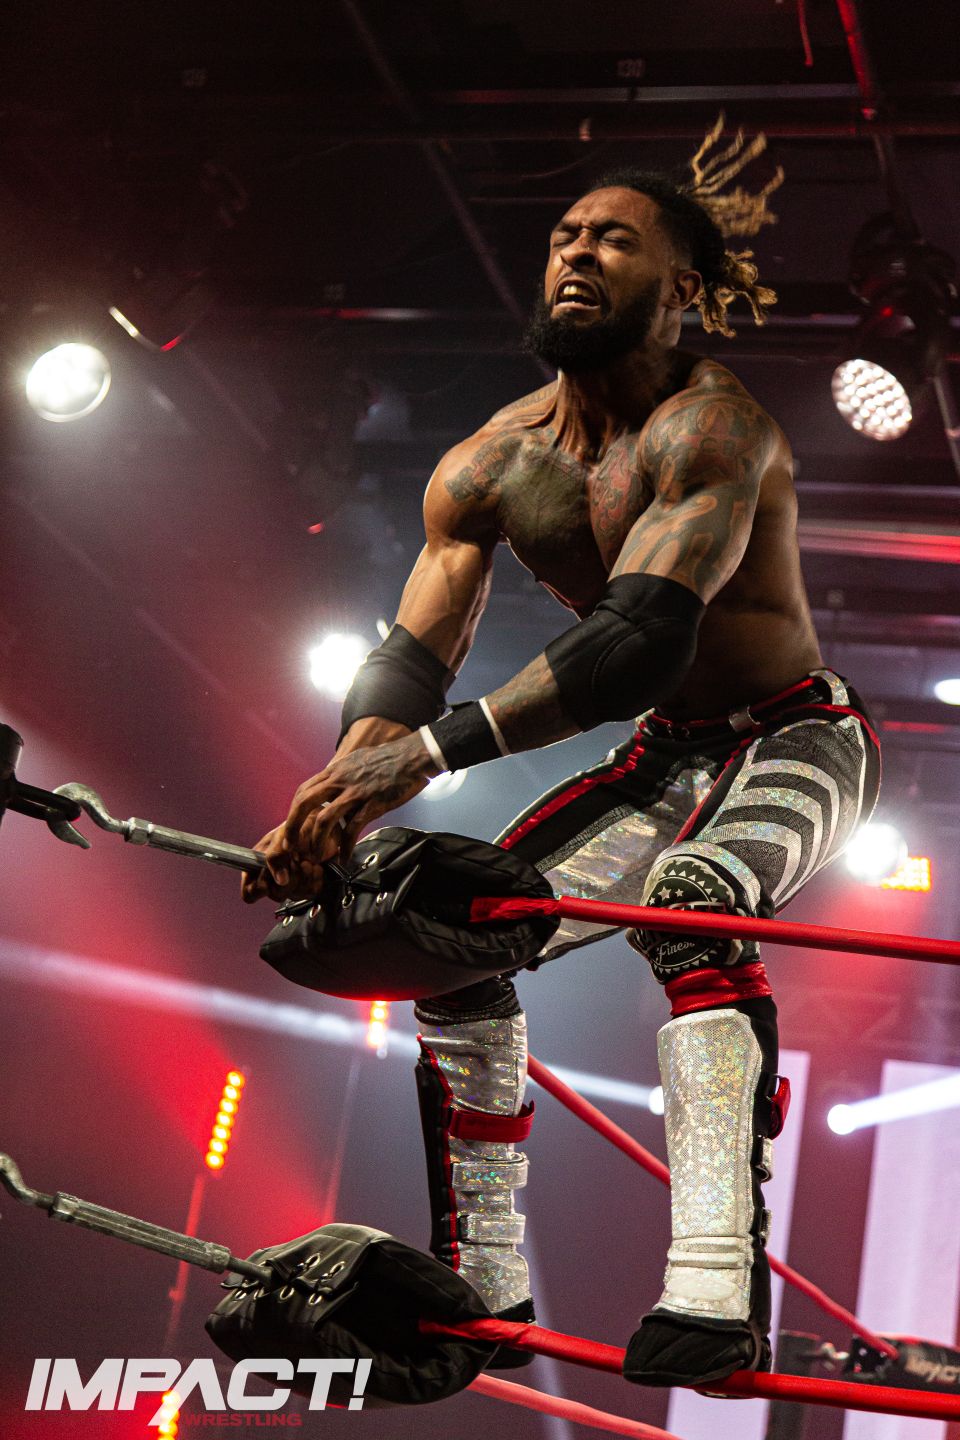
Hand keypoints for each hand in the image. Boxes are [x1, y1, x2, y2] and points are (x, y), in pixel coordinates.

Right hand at [240, 823, 328, 904]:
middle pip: (275, 895)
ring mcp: (290, 883)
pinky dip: (315, 879)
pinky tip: (315, 866)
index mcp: (258, 866)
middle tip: (295, 861)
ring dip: (303, 877)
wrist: (320, 826)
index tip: (270, 877)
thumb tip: (280, 880)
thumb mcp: (282, 837)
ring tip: (306, 861)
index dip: (259, 888)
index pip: (249, 892)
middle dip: (289, 878)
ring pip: (293, 896)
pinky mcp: (307, 884)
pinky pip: (310, 893)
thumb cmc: (297, 826)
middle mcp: (272, 877)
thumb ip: (275, 857)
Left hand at [281, 733, 437, 864]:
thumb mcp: (357, 760)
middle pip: (304, 804)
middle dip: (293, 827)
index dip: (293, 810)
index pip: (303, 790)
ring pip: (324, 819)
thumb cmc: (389, 758)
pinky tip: (344, 857)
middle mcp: (339, 780)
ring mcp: (355, 793)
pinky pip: (352, 829)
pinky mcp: (371, 805)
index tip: (291, 826)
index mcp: (335, 770)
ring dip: (316, 841)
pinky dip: (345, 847)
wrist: (412, 757)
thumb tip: (334, 784)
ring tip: (316, 856)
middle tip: (291, 846)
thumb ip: (343, 774)